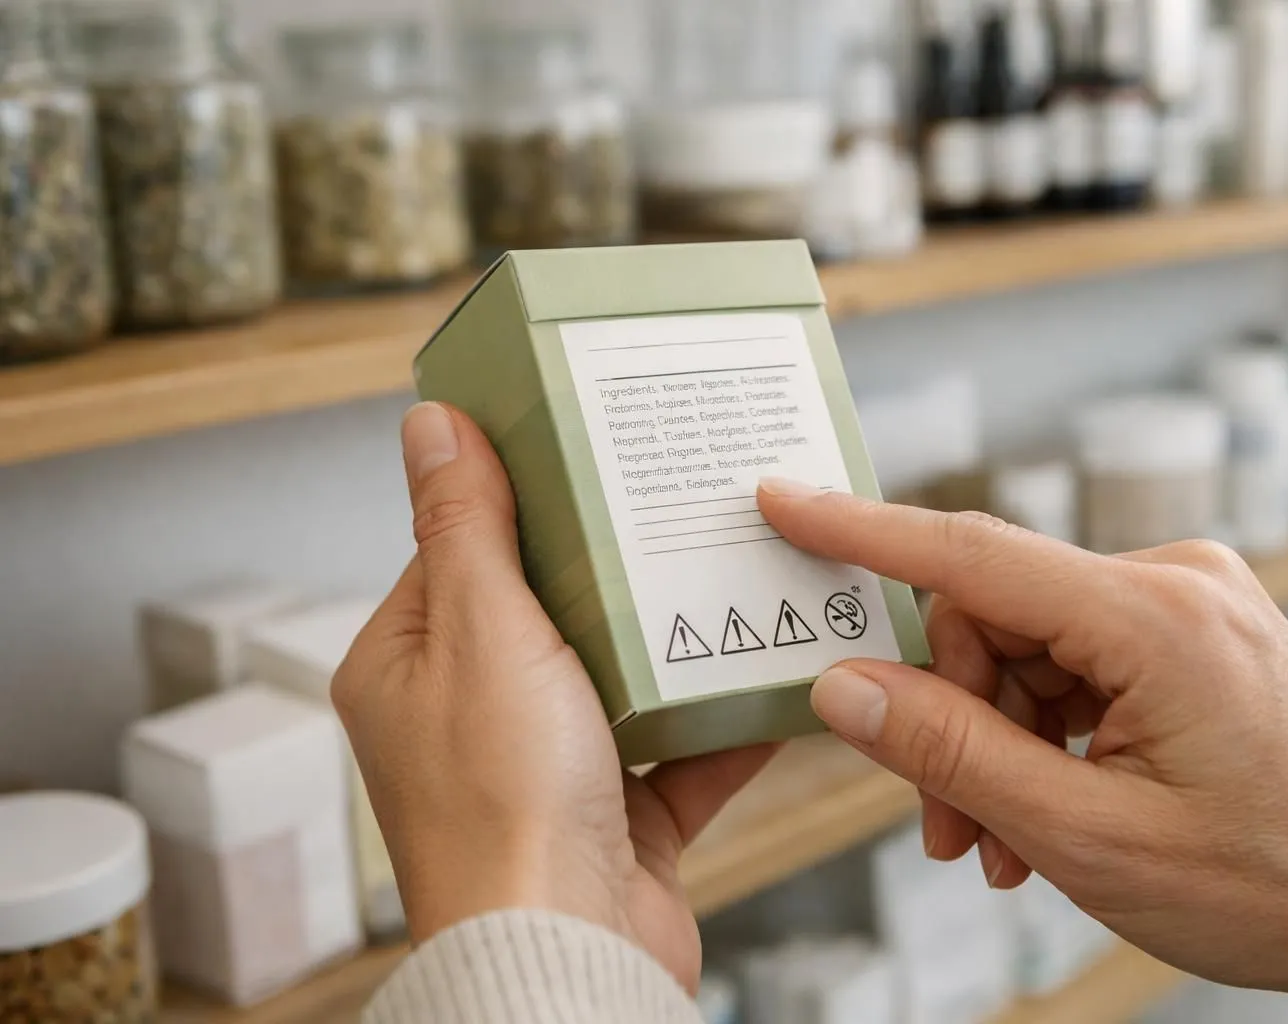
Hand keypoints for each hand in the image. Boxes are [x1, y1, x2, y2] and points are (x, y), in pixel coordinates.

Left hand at [332, 402, 776, 991]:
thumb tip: (430, 425)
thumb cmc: (502, 806)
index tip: (582, 448)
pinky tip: (775, 671)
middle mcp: (471, 717)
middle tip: (672, 496)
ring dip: (675, 637)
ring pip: (622, 675)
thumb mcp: (483, 630)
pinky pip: (679, 749)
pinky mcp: (619, 817)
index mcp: (412, 668)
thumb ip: (466, 526)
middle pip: (550, 608)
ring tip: (734, 567)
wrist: (568, 951)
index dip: (518, 499)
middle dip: (613, 563)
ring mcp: (547, 770)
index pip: (460, 552)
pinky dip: (722, 718)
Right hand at [758, 479, 1287, 1021]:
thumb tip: (844, 689)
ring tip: (1005, 841)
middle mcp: (1173, 582)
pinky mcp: (1189, 630)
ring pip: (1027, 646)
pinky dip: (1045, 730)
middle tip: (948, 825)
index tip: (782, 500)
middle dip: (951, 717)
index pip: (972, 553)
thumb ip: (954, 752)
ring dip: (996, 738)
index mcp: (1155, 618)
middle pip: (992, 617)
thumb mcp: (1090, 836)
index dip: (862, 529)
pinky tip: (1050, 808)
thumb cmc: (1272, 882)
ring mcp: (1187, 601)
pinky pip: (1075, 660)